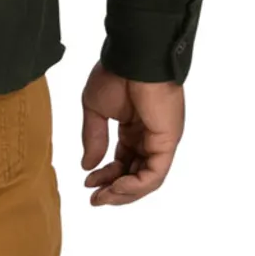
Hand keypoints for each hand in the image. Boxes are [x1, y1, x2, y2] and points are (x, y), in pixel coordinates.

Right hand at [80, 64, 184, 205]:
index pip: (124, 161)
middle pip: (135, 174)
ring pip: (147, 180)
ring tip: (103, 196)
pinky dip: (136, 186)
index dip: (106, 176)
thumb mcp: (95, 110)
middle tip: (95, 199)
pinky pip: (154, 173)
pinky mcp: (167, 141)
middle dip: (114, 190)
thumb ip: (93, 139)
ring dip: (124, 193)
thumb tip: (87, 166)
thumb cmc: (115, 73)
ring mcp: (161, 140)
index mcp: (135, 128)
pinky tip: (116, 187)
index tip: (87, 183)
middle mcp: (150, 137)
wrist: (132, 56)